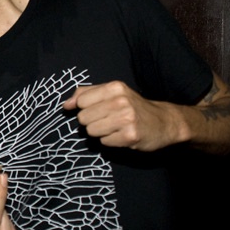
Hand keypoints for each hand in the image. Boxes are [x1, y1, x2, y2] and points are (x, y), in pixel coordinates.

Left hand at [62, 81, 180, 150]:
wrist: (164, 122)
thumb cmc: (133, 107)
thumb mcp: (113, 93)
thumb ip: (86, 94)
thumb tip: (66, 105)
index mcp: (115, 87)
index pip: (81, 101)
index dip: (86, 109)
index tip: (99, 110)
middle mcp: (120, 101)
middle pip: (83, 118)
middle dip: (92, 122)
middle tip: (109, 120)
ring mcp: (126, 119)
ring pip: (91, 131)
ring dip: (100, 133)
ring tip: (115, 128)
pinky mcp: (130, 136)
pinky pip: (104, 142)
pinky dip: (111, 141)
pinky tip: (122, 135)